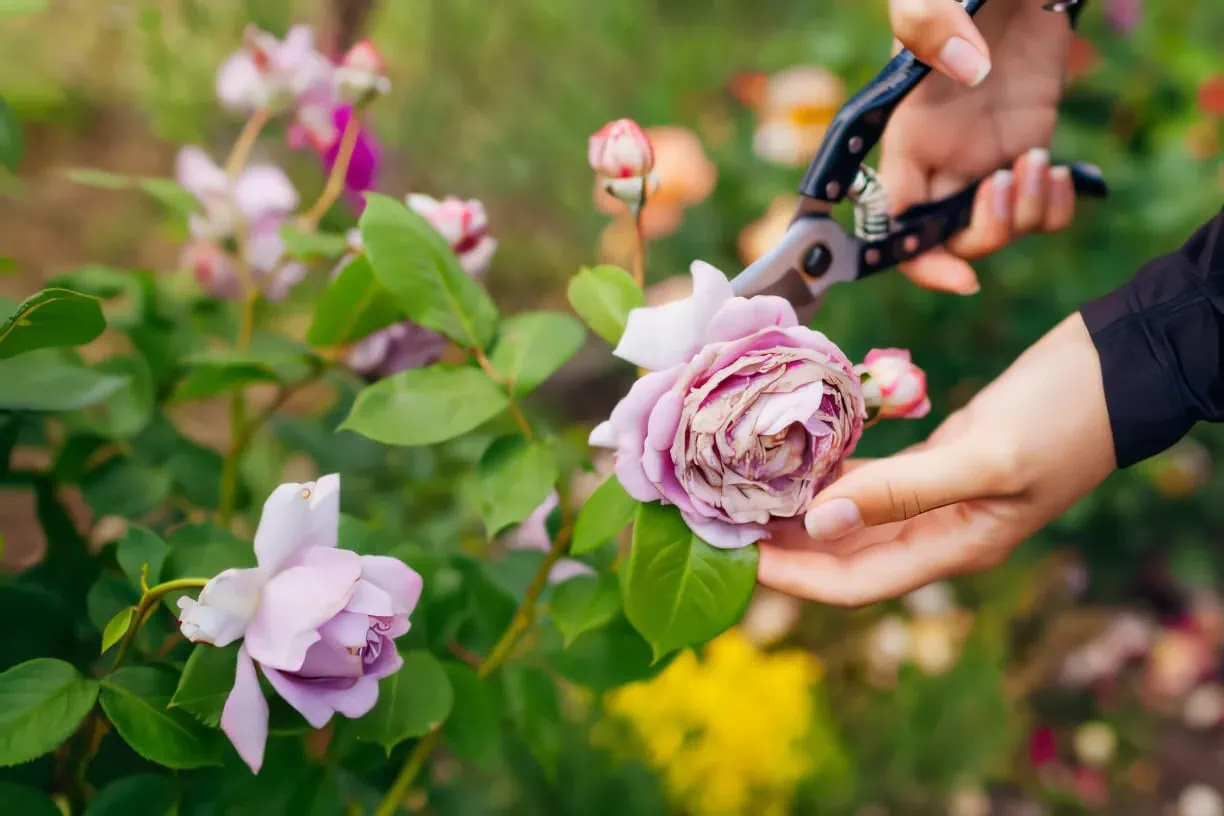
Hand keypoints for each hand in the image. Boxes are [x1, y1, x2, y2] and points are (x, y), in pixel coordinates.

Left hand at [757, 313, 1115, 604]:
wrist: (1118, 366)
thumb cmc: (1063, 417)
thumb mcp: (985, 458)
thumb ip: (902, 492)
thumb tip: (817, 522)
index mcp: (951, 547)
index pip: (851, 583)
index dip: (789, 577)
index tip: (730, 552)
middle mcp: (936, 531)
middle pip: (839, 554)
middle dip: (780, 542)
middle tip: (715, 516)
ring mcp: (936, 495)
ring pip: (849, 512)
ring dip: (798, 502)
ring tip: (738, 484)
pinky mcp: (937, 458)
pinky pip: (869, 474)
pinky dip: (830, 465)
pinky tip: (791, 447)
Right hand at [883, 0, 1076, 293]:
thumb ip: (930, 27)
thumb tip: (969, 67)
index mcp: (907, 140)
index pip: (896, 225)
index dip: (920, 262)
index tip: (960, 276)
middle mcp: (942, 162)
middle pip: (952, 241)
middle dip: (987, 233)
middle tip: (1011, 181)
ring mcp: (985, 160)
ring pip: (999, 231)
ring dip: (1027, 214)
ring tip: (1040, 160)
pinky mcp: (1027, 150)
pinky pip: (1039, 210)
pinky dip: (1056, 207)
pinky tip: (1063, 173)